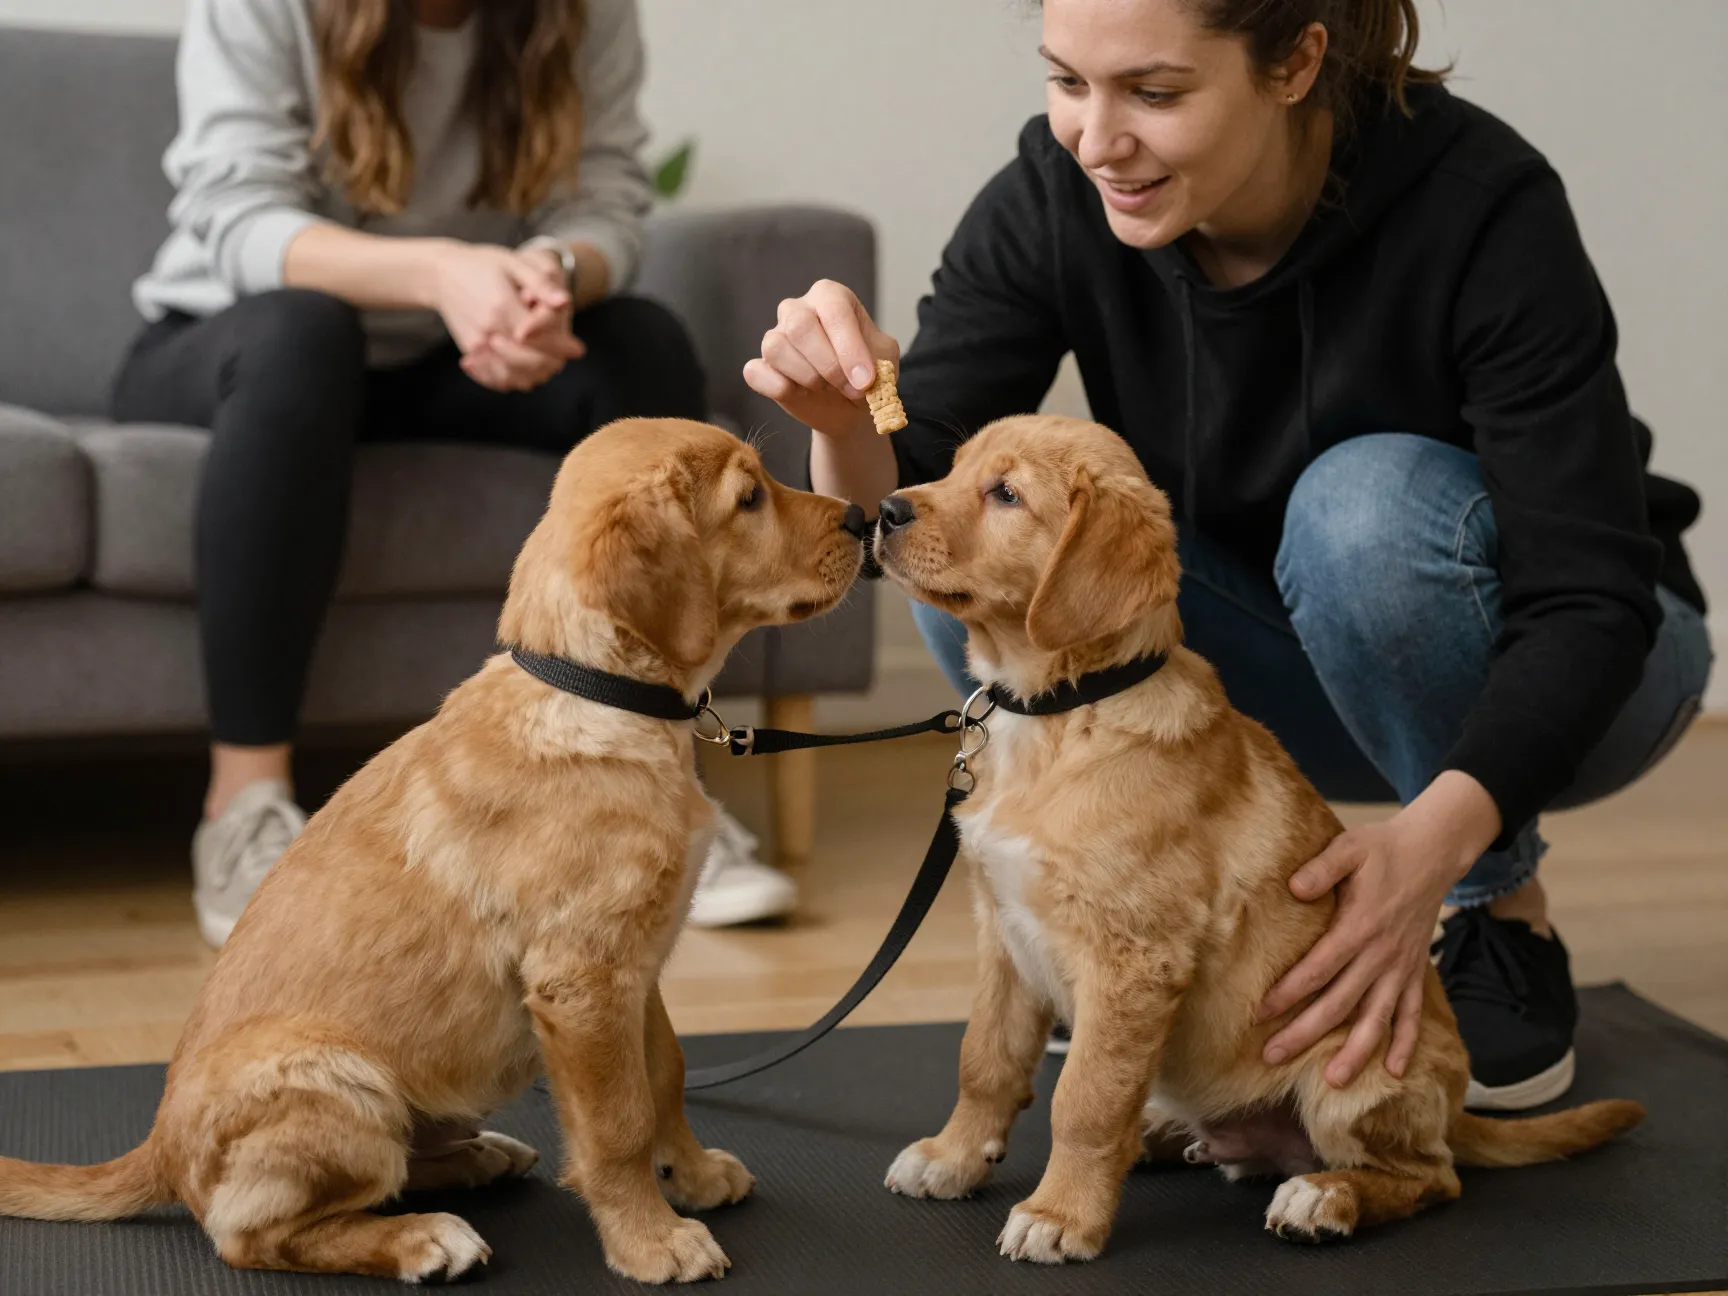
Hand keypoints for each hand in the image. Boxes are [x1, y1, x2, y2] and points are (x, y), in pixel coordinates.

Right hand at [441, 244, 584, 391]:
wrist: (441, 273)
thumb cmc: (482, 264)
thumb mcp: (513, 263)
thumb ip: (540, 283)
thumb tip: (564, 302)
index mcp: (502, 307)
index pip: (541, 339)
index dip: (562, 346)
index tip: (577, 349)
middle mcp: (488, 330)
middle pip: (529, 362)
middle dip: (552, 361)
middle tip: (564, 356)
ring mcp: (477, 344)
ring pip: (513, 376)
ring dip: (535, 373)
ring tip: (548, 363)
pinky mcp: (470, 351)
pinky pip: (494, 378)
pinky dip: (512, 379)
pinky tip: (523, 370)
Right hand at [744, 279, 898, 438]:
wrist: (851, 406)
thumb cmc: (866, 375)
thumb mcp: (885, 362)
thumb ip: (877, 361)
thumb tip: (859, 376)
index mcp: (830, 297)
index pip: (834, 310)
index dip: (849, 348)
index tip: (865, 380)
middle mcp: (798, 309)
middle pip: (799, 326)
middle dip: (829, 366)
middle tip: (850, 388)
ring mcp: (775, 336)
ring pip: (776, 349)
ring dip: (808, 378)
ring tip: (826, 387)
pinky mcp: (760, 366)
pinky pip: (756, 372)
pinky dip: (779, 388)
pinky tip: (800, 394)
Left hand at [1256, 772, 1500, 1086]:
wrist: (1434, 852)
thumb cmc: (1382, 849)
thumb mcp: (1349, 847)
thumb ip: (1322, 868)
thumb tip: (1292, 885)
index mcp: (1359, 926)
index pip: (1318, 969)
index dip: (1289, 993)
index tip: (1259, 1014)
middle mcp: (1381, 955)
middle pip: (1340, 1003)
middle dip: (1306, 1033)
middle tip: (1273, 1058)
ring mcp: (1400, 968)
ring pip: (1377, 1019)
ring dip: (1356, 1052)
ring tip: (1333, 1081)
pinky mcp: (1414, 971)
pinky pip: (1413, 1015)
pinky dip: (1407, 1044)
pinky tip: (1396, 1072)